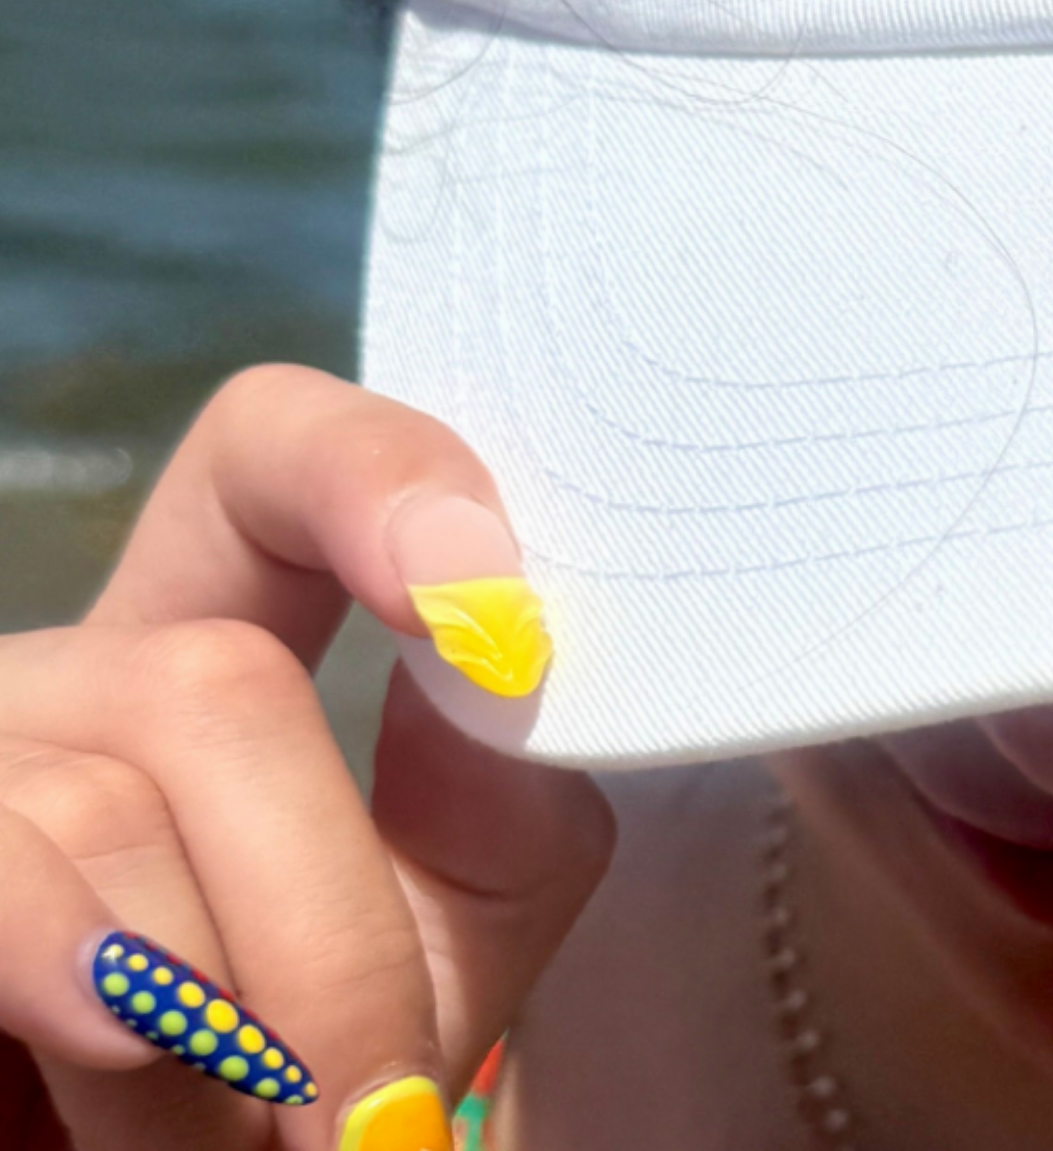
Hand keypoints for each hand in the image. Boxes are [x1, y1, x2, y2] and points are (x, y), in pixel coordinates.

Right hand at [0, 366, 613, 1148]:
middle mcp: (65, 683)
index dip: (374, 470)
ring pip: (102, 804)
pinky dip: (83, 979)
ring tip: (249, 1138)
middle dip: (330, 932)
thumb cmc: (296, 1091)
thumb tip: (501, 675)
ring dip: (210, 1021)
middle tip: (381, 1104)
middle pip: (215, 680)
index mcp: (205, 655)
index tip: (491, 609)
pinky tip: (126, 1048)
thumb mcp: (436, 952)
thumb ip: (502, 815)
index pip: (264, 454)